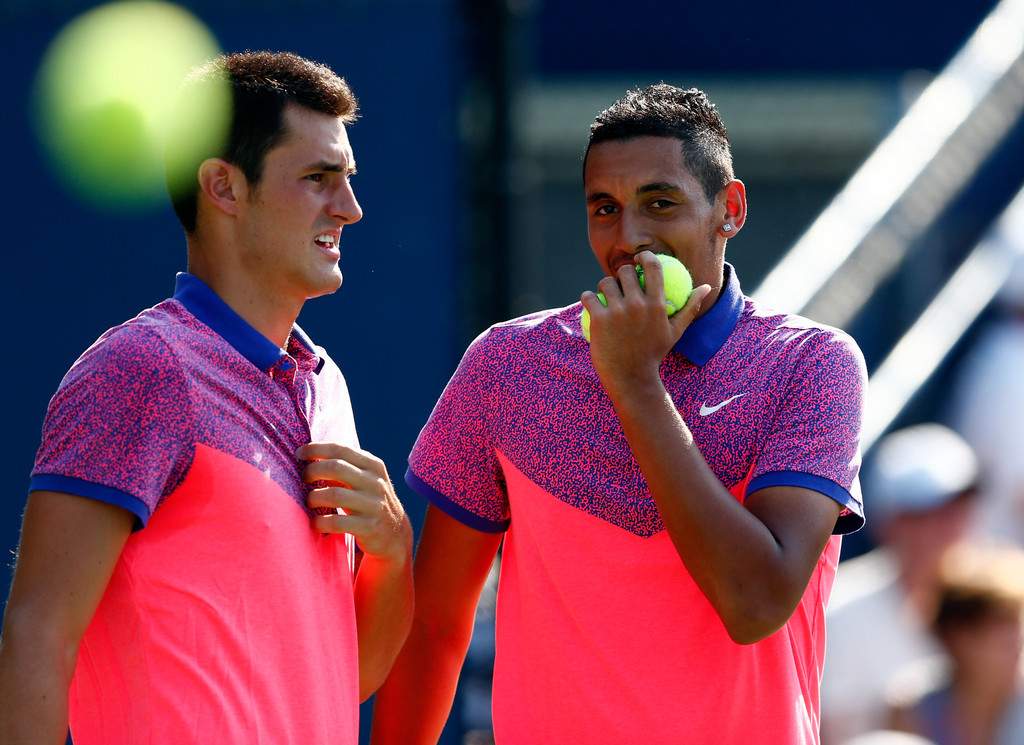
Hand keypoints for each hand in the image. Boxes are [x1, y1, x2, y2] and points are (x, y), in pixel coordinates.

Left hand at [297, 443, 411, 563]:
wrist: (395, 534)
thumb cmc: (370, 502)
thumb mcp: (366, 480)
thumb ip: (346, 466)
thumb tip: (310, 454)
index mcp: (373, 466)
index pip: (341, 449)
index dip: (316, 449)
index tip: (299, 453)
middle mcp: (375, 482)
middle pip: (336, 467)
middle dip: (312, 471)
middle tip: (303, 479)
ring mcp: (374, 505)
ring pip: (334, 494)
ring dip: (314, 498)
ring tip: (310, 502)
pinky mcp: (369, 527)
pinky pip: (336, 522)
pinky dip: (320, 522)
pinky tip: (316, 523)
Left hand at [581, 250, 710, 389]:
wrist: (631, 377)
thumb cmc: (654, 354)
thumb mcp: (676, 331)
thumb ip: (691, 307)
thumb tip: (706, 287)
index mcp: (657, 304)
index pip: (652, 267)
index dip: (644, 257)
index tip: (639, 259)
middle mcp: (637, 304)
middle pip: (625, 272)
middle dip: (621, 274)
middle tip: (620, 282)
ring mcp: (617, 312)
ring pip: (605, 283)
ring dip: (604, 286)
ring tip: (606, 295)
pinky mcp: (599, 320)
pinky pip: (588, 297)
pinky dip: (588, 297)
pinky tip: (591, 302)